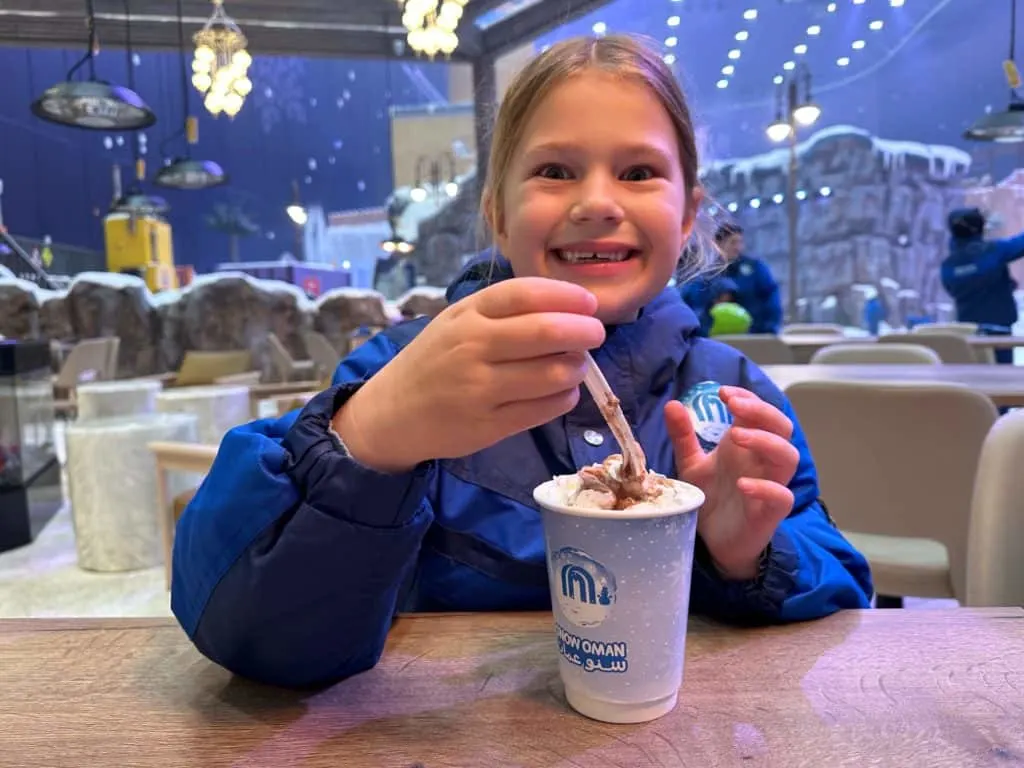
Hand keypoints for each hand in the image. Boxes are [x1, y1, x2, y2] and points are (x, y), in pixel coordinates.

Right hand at [333, 277, 605, 471]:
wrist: (392, 413)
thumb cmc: (435, 360)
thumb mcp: (456, 321)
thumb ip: (502, 312)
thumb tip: (568, 307)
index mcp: (467, 315)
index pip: (526, 294)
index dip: (566, 296)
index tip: (589, 303)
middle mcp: (473, 348)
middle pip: (546, 332)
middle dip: (584, 332)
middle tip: (595, 335)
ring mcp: (481, 389)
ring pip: (552, 374)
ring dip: (578, 368)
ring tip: (578, 365)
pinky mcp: (489, 426)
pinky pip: (543, 409)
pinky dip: (565, 397)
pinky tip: (564, 391)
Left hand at [665, 386, 799, 579]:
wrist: (715, 542)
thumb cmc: (711, 497)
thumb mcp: (692, 464)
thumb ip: (683, 436)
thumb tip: (672, 403)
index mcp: (747, 444)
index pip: (760, 411)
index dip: (748, 397)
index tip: (723, 393)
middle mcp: (763, 461)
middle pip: (782, 427)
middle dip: (761, 411)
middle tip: (734, 405)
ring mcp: (771, 485)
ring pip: (789, 456)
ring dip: (766, 441)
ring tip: (735, 436)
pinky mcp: (771, 512)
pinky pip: (782, 497)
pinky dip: (766, 488)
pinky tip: (742, 483)